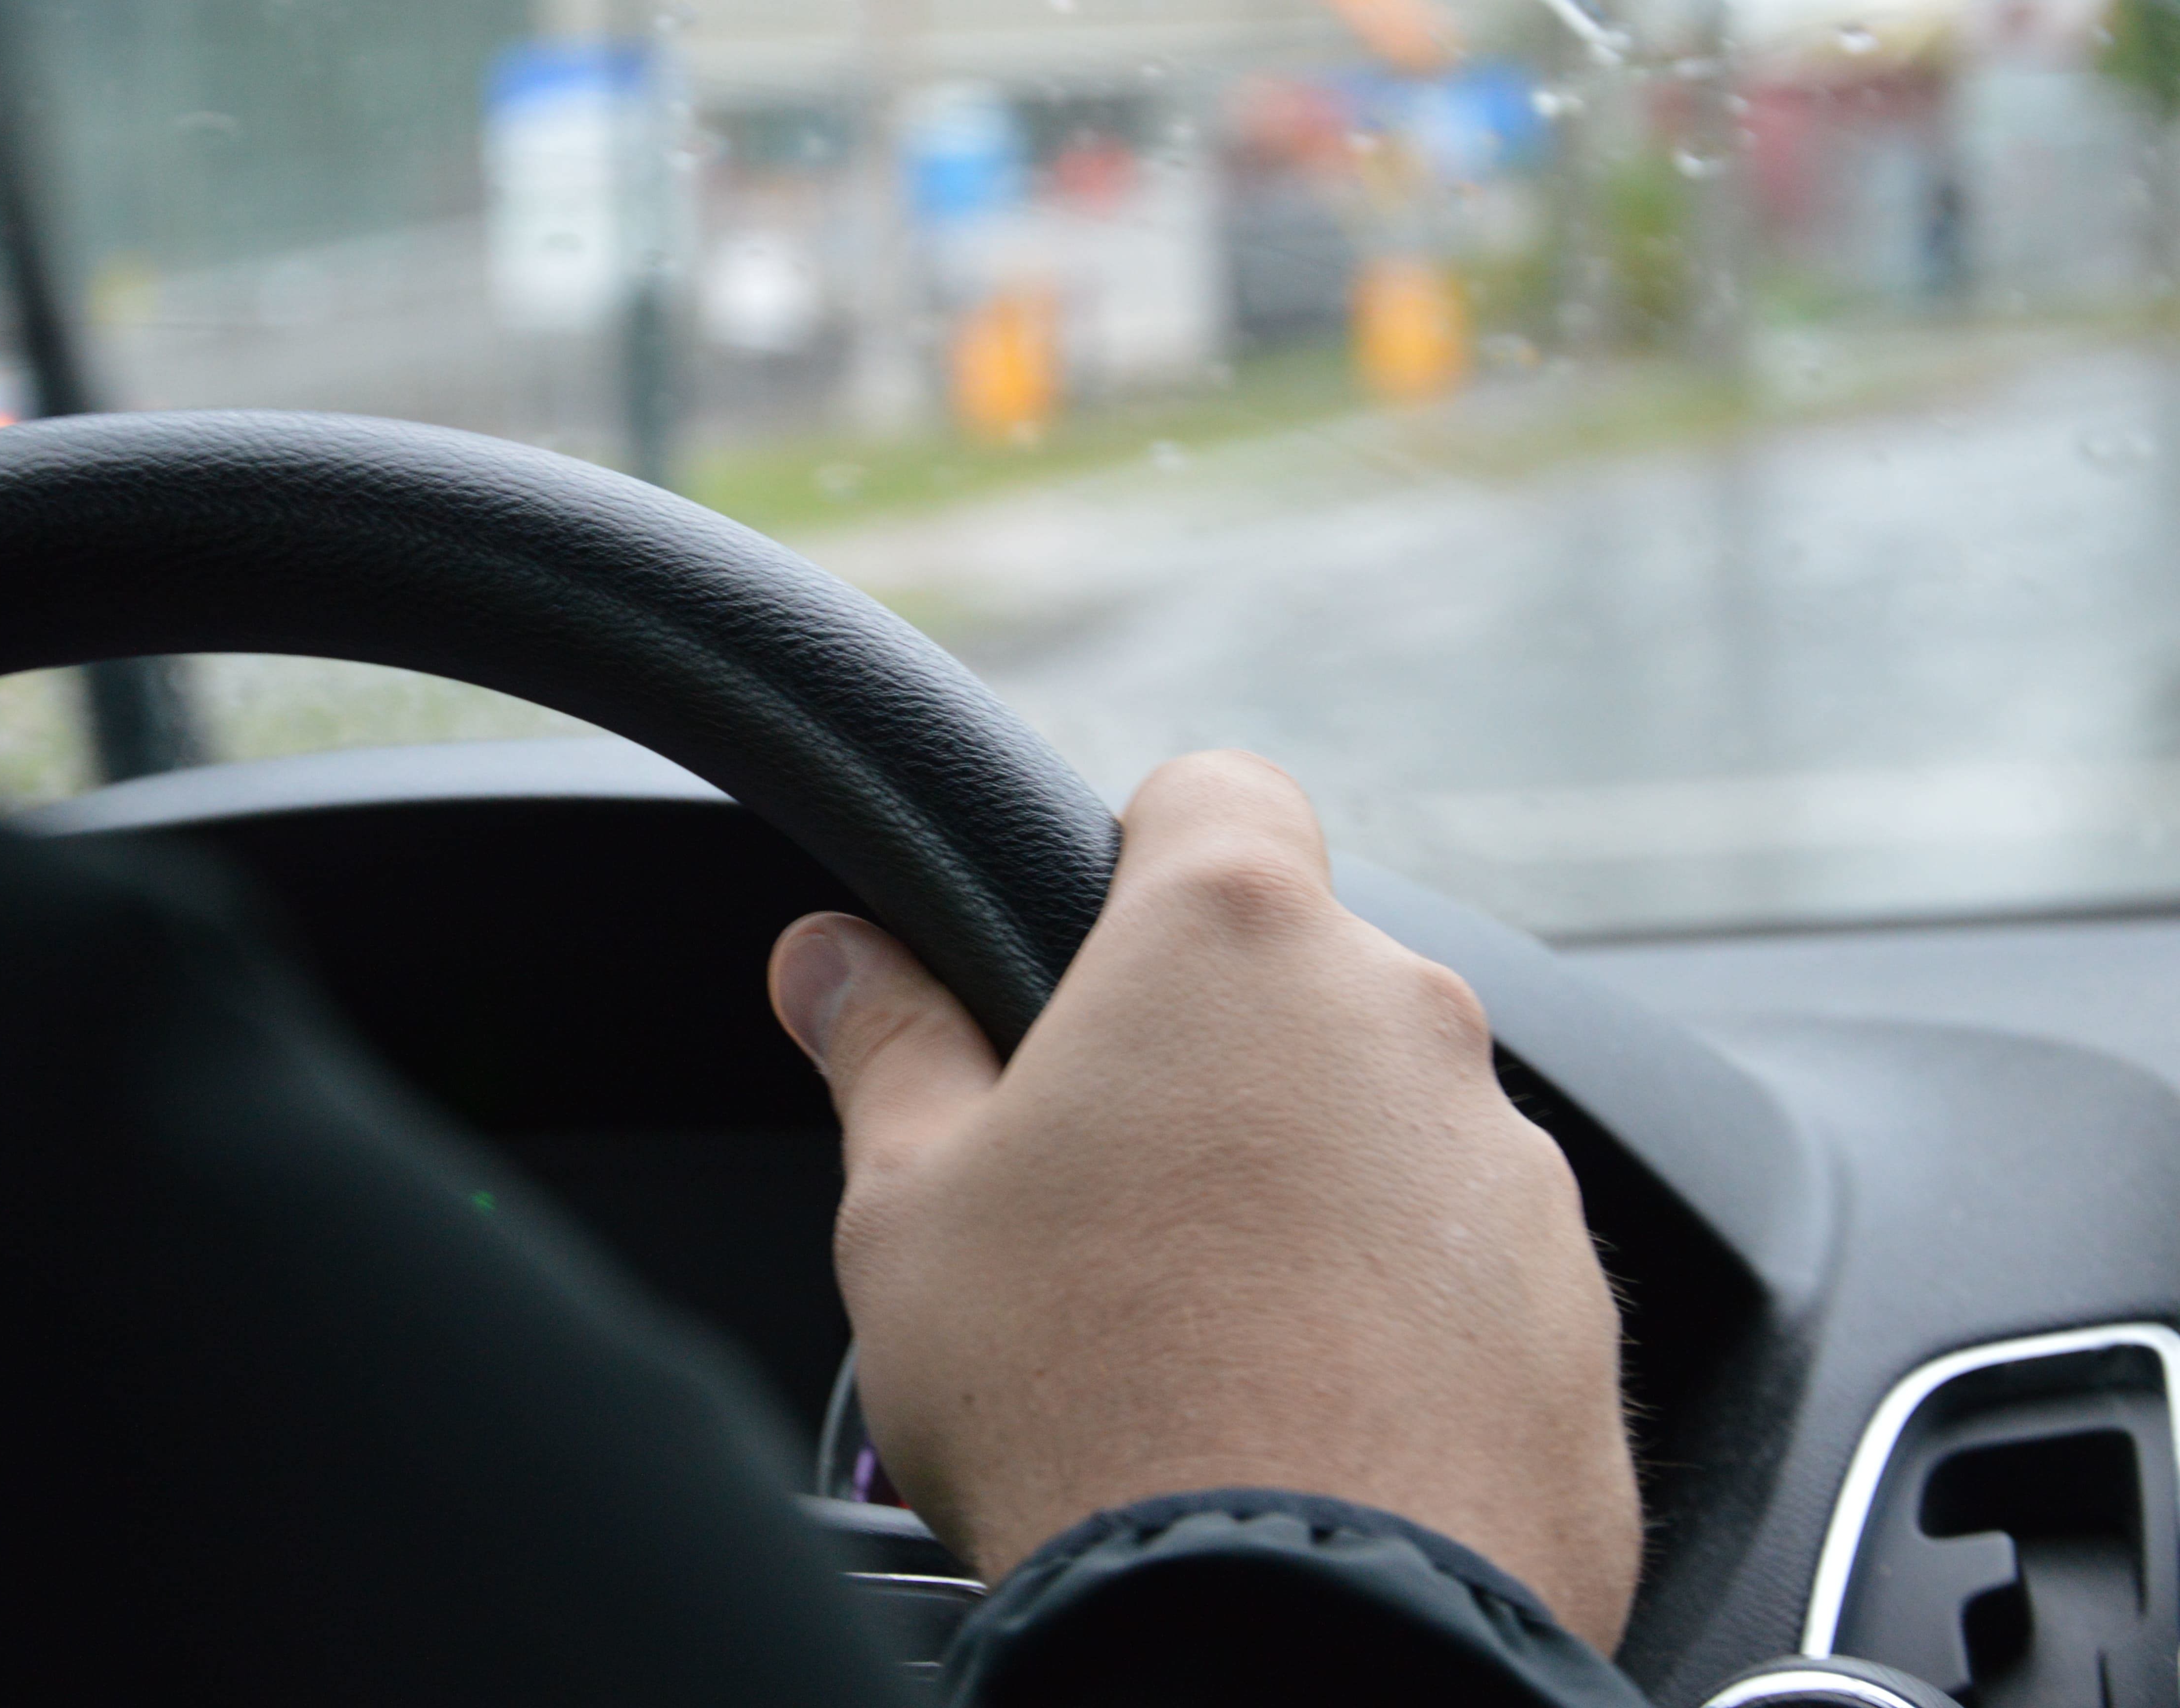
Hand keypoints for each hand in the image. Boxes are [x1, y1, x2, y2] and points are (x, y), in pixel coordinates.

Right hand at [767, 752, 1640, 1650]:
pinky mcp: (1580, 1320)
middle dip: (1216, 1063)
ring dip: (1314, 1193)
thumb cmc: (1078, 1396)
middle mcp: (1402, 1024)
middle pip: (1301, 983)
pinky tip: (1309, 1417)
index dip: (1142, 856)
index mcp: (1232, 946)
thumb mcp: (909, 1209)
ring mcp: (1516, 1173)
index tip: (1094, 957)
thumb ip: (885, 1048)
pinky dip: (1402, 1319)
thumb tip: (835, 957)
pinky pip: (1475, 1275)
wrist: (1283, 1630)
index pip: (1215, 791)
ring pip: (1393, 1131)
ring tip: (1208, 1335)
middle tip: (1112, 1200)